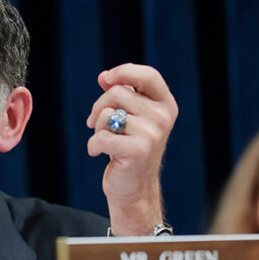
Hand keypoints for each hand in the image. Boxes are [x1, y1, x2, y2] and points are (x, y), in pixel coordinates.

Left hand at [85, 63, 177, 235]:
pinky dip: (92, 145)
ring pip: (107, 115)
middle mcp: (163, 117)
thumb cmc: (128, 149)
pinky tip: (97, 153)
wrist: (134, 187)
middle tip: (94, 123)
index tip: (106, 79)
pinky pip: (101, 136)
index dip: (124, 71)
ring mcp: (153, 134)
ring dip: (96, 128)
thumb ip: (121, 95)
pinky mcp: (138, 150)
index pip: (148, 75)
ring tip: (104, 141)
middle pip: (118, 93)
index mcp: (165, 105)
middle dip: (98, 106)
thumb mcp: (129, 119)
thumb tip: (103, 76)